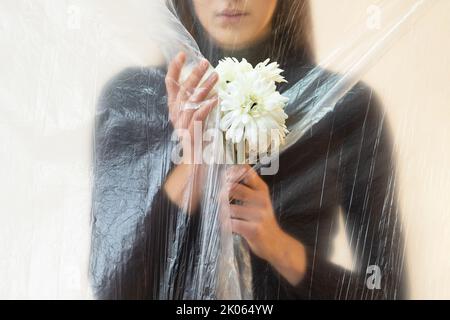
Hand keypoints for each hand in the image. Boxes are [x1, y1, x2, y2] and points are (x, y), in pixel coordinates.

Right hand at [165, 51, 218, 163]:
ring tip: (216, 76)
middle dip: (194, 74)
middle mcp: (175, 117)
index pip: (171, 86)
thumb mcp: (199, 123)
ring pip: (191, 103)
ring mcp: (181, 127)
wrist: (194, 171)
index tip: (182, 54)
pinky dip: (206, 108)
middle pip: (182, 91)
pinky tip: (215, 99)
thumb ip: (200, 107)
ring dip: (204, 87)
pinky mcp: (190, 136)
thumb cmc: (199, 146)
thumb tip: (211, 89)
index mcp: (175, 112)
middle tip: (206, 62)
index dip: (175, 69)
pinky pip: (197, 119)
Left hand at [219, 165, 307, 285]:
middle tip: (220, 200)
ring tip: (225, 217)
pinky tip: (229, 226)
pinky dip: (226, 225)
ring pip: (230, 208)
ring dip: (223, 213)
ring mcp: (258, 215)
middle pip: (234, 188)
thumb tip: (227, 176)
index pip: (247, 171)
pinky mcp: (253, 229)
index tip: (224, 177)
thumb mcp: (260, 200)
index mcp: (262, 190)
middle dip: (222, 194)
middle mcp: (261, 200)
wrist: (276, 243)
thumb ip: (248, 188)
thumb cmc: (263, 221)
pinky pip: (231, 223)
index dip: (232, 171)